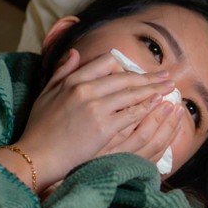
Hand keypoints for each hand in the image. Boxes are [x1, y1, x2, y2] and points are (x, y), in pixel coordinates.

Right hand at [0, 49, 176, 191]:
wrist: (37, 155)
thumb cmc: (39, 128)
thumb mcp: (46, 93)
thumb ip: (62, 72)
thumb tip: (75, 52)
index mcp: (72, 80)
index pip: (106, 62)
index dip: (124, 66)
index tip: (136, 72)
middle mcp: (85, 89)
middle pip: (125, 76)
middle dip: (149, 76)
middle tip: (166, 75)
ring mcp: (96, 107)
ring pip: (132, 93)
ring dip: (154, 89)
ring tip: (170, 87)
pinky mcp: (104, 127)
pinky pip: (132, 113)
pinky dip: (147, 107)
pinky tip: (159, 105)